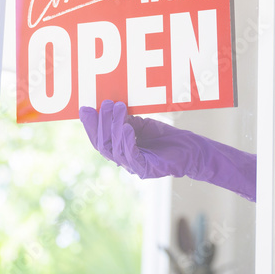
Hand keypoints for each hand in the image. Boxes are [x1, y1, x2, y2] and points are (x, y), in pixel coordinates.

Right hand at [79, 101, 256, 201]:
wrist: (190, 149)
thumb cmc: (165, 137)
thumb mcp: (141, 124)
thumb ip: (124, 119)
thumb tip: (107, 105)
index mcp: (119, 150)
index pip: (99, 140)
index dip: (90, 126)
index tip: (85, 108)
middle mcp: (123, 161)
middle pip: (103, 145)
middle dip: (101, 123)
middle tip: (104, 104)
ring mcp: (134, 167)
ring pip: (115, 149)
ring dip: (114, 127)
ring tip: (118, 108)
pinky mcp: (146, 169)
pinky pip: (131, 155)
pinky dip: (127, 140)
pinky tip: (128, 127)